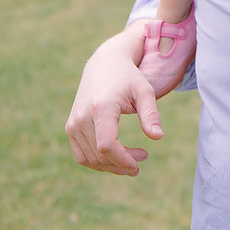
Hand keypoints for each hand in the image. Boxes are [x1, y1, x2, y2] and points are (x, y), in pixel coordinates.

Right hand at [65, 22, 163, 176]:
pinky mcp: (71, 127)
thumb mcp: (144, 91)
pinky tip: (116, 157)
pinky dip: (98, 162)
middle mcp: (82, 117)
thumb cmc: (129, 77)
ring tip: (132, 160)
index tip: (140, 162)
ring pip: (89, 159)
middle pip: (99, 155)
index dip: (123, 160)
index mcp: (101, 107)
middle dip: (122, 164)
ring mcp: (73, 123)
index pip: (106, 146)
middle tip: (143, 157)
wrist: (104, 63)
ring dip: (111, 166)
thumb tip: (158, 137)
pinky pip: (81, 155)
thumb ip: (151, 114)